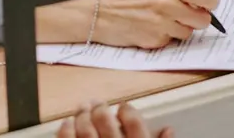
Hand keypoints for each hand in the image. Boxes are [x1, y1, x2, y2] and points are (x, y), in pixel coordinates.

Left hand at [57, 102, 172, 137]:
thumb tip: (168, 131)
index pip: (134, 123)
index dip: (128, 110)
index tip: (124, 106)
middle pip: (106, 121)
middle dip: (101, 108)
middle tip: (99, 103)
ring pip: (85, 129)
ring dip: (82, 115)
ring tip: (83, 108)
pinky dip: (65, 130)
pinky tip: (67, 124)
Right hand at [94, 0, 218, 48]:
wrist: (94, 9)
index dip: (207, 2)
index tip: (201, 2)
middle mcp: (169, 4)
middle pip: (204, 20)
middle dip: (196, 17)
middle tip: (184, 12)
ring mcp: (162, 25)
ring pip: (188, 32)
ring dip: (178, 27)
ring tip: (160, 18)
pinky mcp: (153, 41)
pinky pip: (169, 41)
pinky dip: (162, 36)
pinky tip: (148, 26)